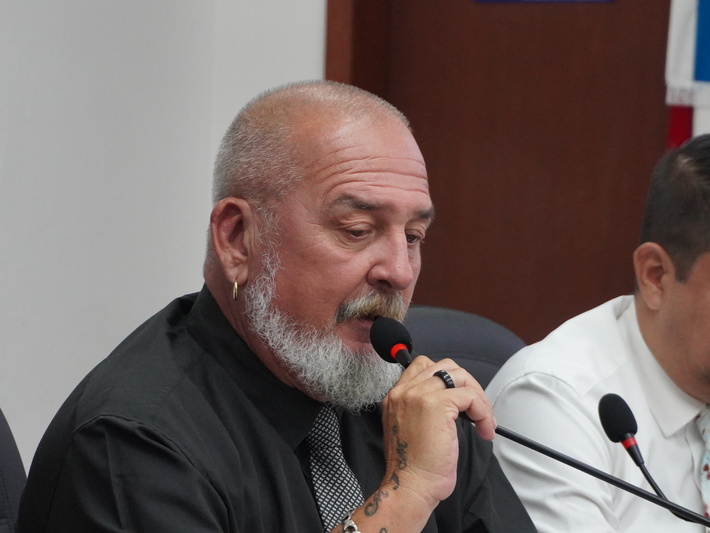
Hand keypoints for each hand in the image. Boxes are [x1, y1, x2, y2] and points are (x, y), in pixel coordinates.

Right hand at [380, 356, 494, 506]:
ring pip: (460, 377)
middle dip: (468, 385)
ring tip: (484, 421)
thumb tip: (454, 401)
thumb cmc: (414, 468)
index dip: (448, 380)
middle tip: (478, 410)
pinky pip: (470, 396)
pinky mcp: (436, 404)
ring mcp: (419, 395)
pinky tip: (483, 430)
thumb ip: (421, 408)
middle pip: (445, 366)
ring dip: (478, 397)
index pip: (424, 366)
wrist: (410, 487)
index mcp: (395, 396)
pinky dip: (483, 412)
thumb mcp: (410, 428)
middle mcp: (403, 391)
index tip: (461, 402)